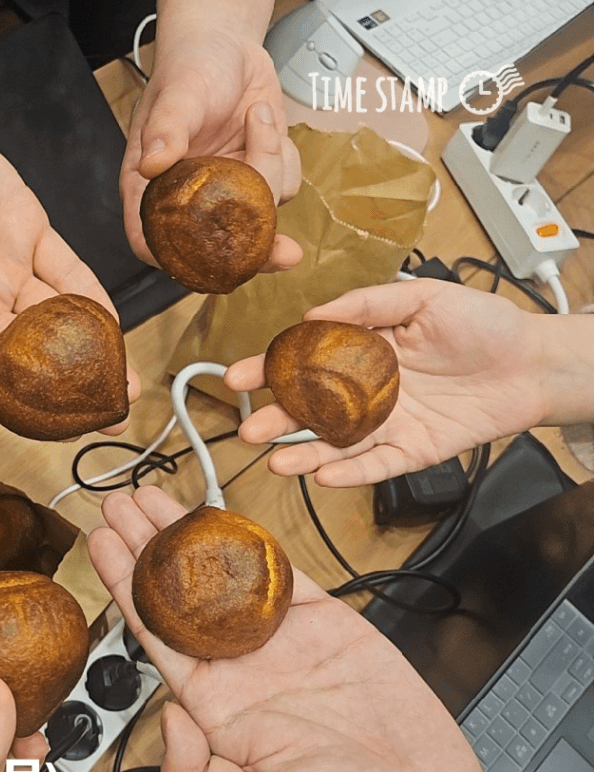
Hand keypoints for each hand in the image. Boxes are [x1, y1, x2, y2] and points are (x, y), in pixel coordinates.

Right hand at [0, 96, 140, 414]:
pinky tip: (113, 325)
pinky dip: (91, 298)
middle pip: (29, 360)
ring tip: (123, 384)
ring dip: (91, 351)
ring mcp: (5, 272)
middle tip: (106, 420)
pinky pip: (67, 271)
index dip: (19, 405)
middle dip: (67, 391)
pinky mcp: (26, 232)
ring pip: (56, 321)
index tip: (55, 429)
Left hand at [88, 486, 488, 771]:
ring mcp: (281, 640)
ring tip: (152, 498)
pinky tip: (223, 517)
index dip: (125, 586)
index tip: (100, 546)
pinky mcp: (326, 622)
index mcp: (215, 705)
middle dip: (145, 547)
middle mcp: (240, 665)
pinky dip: (255, 544)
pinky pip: (283, 575)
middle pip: (179, 594)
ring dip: (189, 534)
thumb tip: (165, 718)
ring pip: (224, 573)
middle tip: (117, 504)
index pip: (155, 633)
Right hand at [121, 23, 301, 268]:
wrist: (227, 46)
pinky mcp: (256, 181)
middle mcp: (188, 199)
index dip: (173, 260)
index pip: (151, 238)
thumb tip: (152, 165)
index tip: (206, 264)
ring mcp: (225, 194)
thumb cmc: (190, 67)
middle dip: (252, 252)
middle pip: (213, 247)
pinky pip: (283, 190)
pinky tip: (265, 127)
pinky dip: (285, 159)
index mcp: (152, 188)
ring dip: (269, 169)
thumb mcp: (176, 95)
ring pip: (258, 215)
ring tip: (255, 119)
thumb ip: (165, 130)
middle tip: (282, 254)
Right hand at [226, 279, 545, 486]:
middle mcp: (366, 392)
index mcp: (361, 353)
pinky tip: (326, 475)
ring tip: (277, 461)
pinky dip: (352, 473)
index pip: (303, 364)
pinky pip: (377, 466)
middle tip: (248, 428)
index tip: (238, 377)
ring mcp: (387, 424)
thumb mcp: (422, 296)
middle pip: (311, 411)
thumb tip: (313, 314)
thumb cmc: (484, 325)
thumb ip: (367, 304)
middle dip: (275, 421)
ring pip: (336, 445)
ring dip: (305, 454)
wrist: (533, 361)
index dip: (269, 370)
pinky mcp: (413, 451)